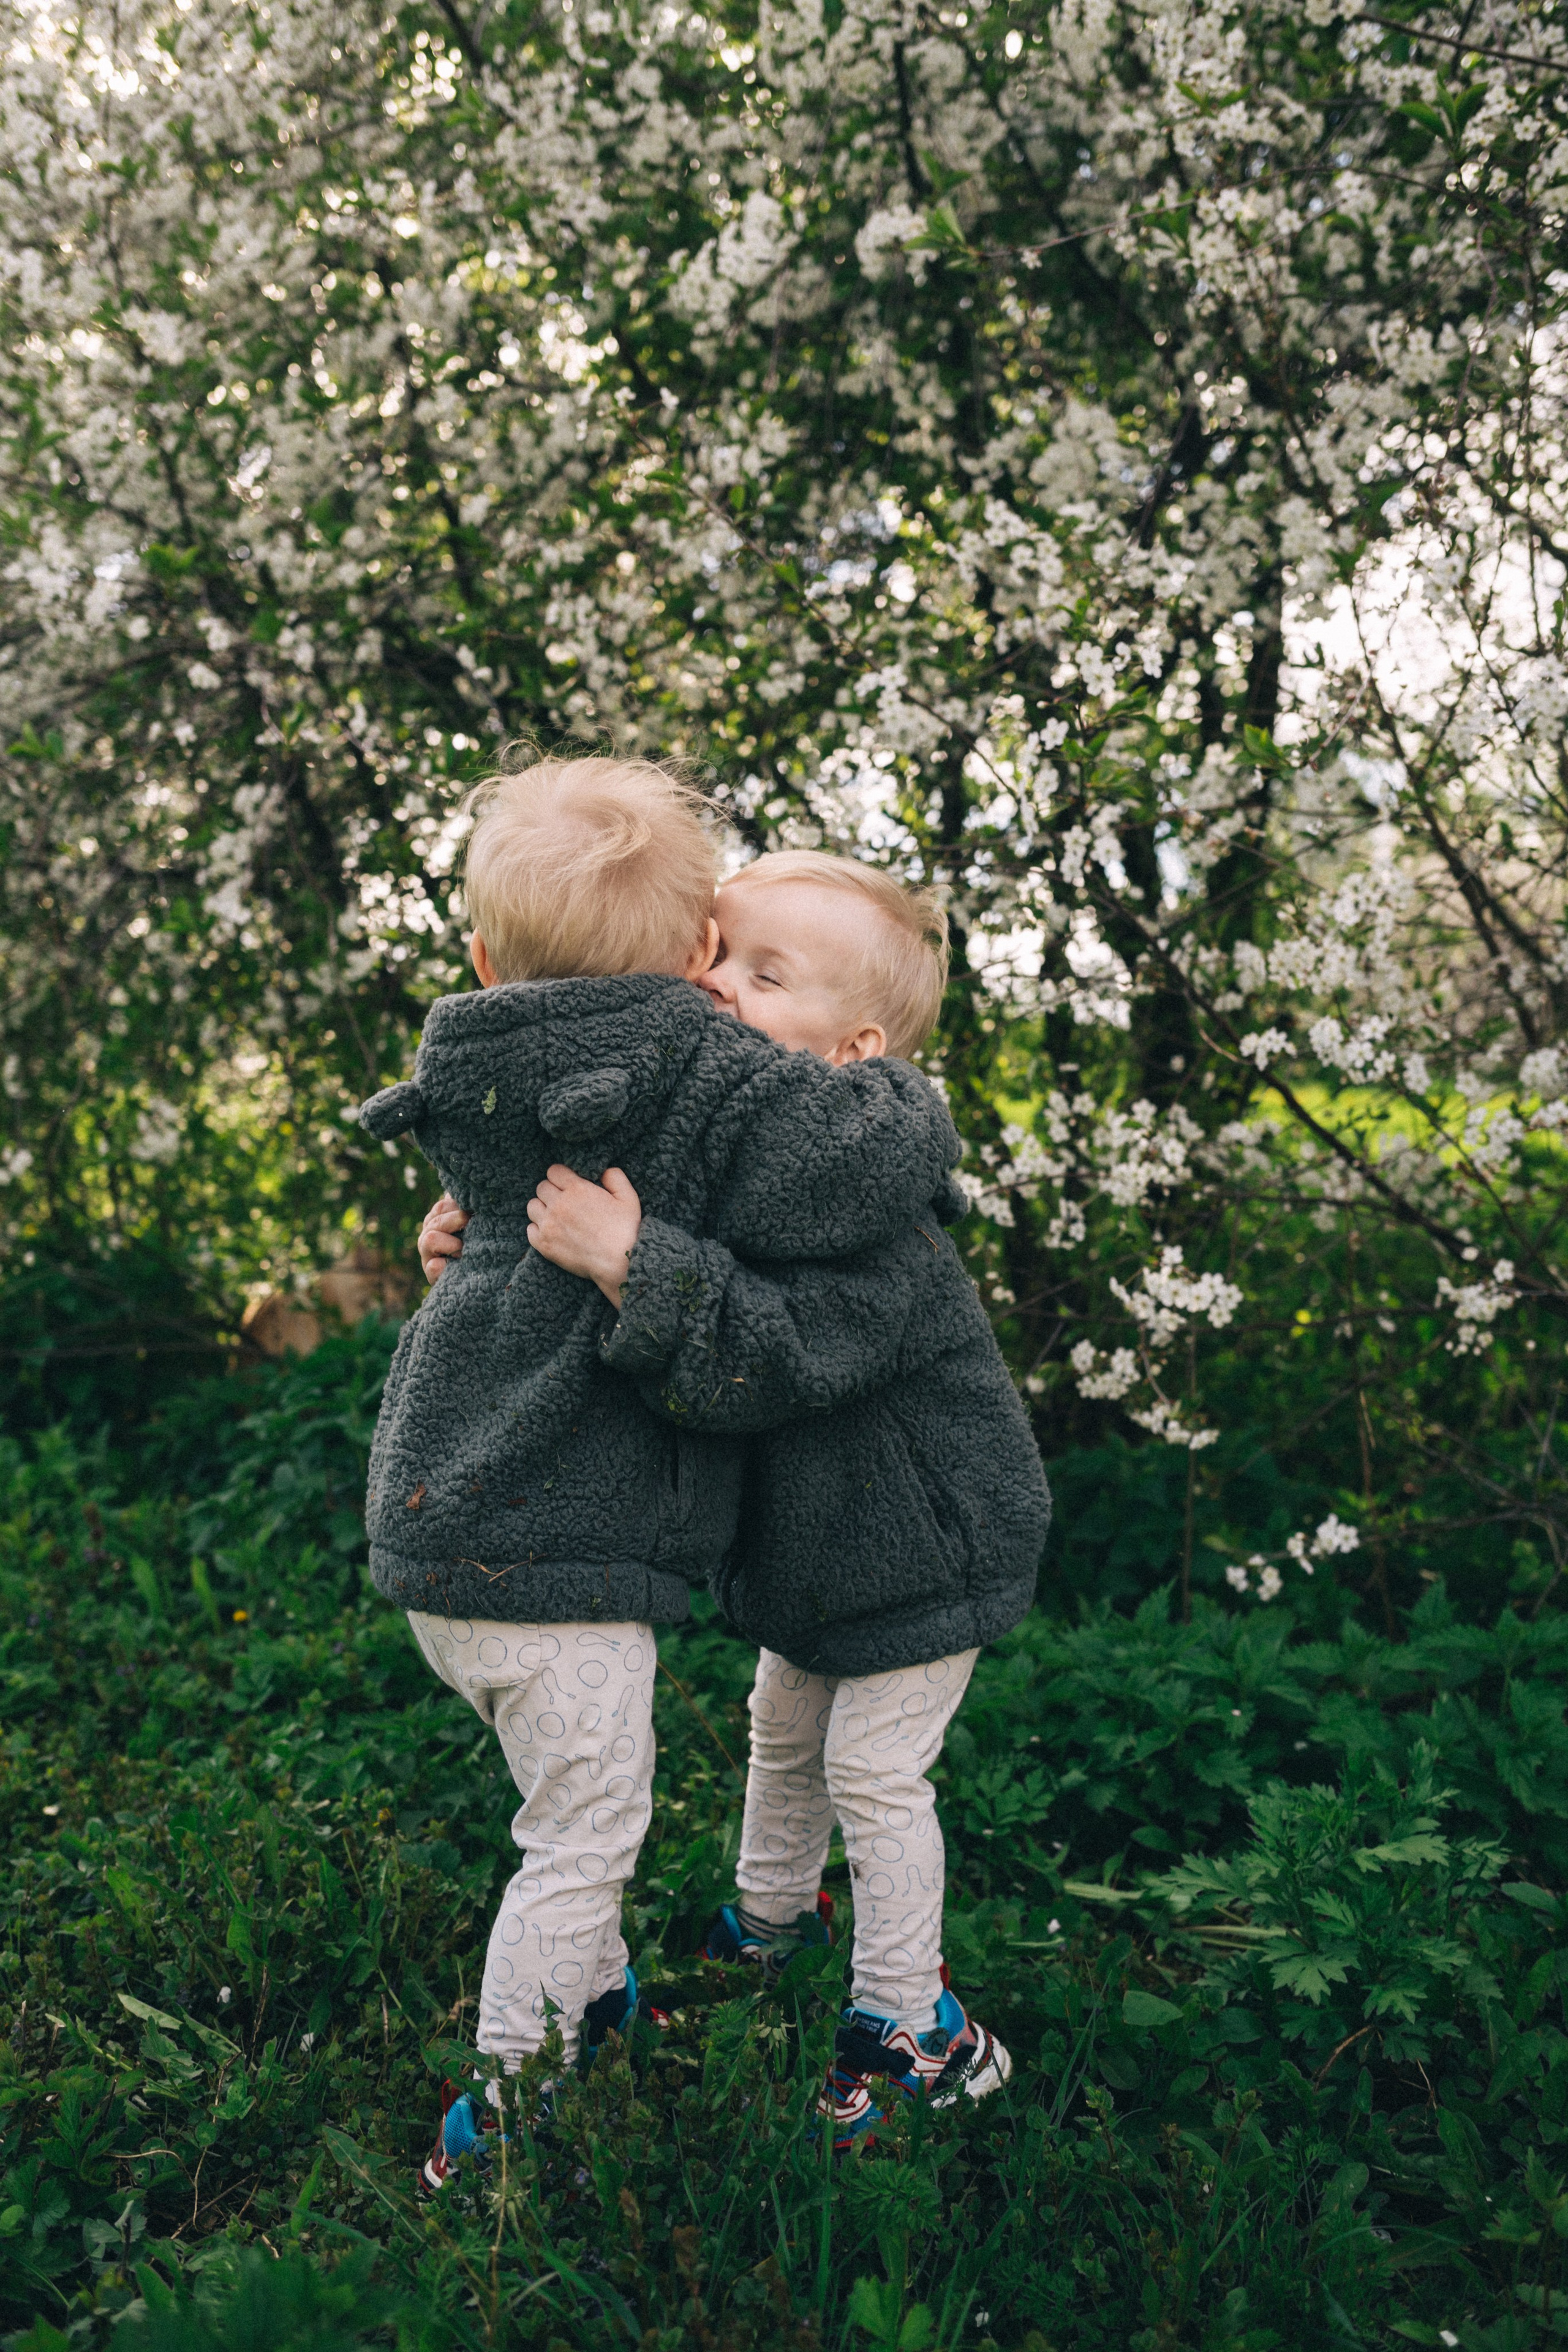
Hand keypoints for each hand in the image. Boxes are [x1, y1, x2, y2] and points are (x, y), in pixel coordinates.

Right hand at [419, 1194, 469, 1284]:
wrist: (474, 1278)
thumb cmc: (474, 1245)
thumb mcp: (471, 1225)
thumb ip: (466, 1208)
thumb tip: (469, 1187)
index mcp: (437, 1221)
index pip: (442, 1207)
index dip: (457, 1206)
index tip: (474, 1209)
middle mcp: (428, 1235)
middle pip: (436, 1221)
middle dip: (455, 1220)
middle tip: (470, 1223)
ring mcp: (427, 1255)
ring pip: (430, 1239)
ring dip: (452, 1243)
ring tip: (465, 1248)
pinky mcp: (431, 1274)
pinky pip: (433, 1267)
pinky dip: (445, 1265)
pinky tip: (457, 1263)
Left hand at [526, 1165, 641, 1305]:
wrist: (619, 1262)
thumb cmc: (625, 1230)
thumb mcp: (628, 1197)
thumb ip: (615, 1178)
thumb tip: (603, 1171)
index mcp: (577, 1189)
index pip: (553, 1171)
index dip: (561, 1176)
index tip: (567, 1183)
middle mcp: (558, 1204)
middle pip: (541, 1187)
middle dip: (551, 1190)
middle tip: (563, 1201)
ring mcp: (549, 1225)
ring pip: (532, 1206)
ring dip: (542, 1208)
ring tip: (555, 1216)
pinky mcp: (544, 1245)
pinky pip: (529, 1230)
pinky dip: (537, 1229)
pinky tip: (551, 1232)